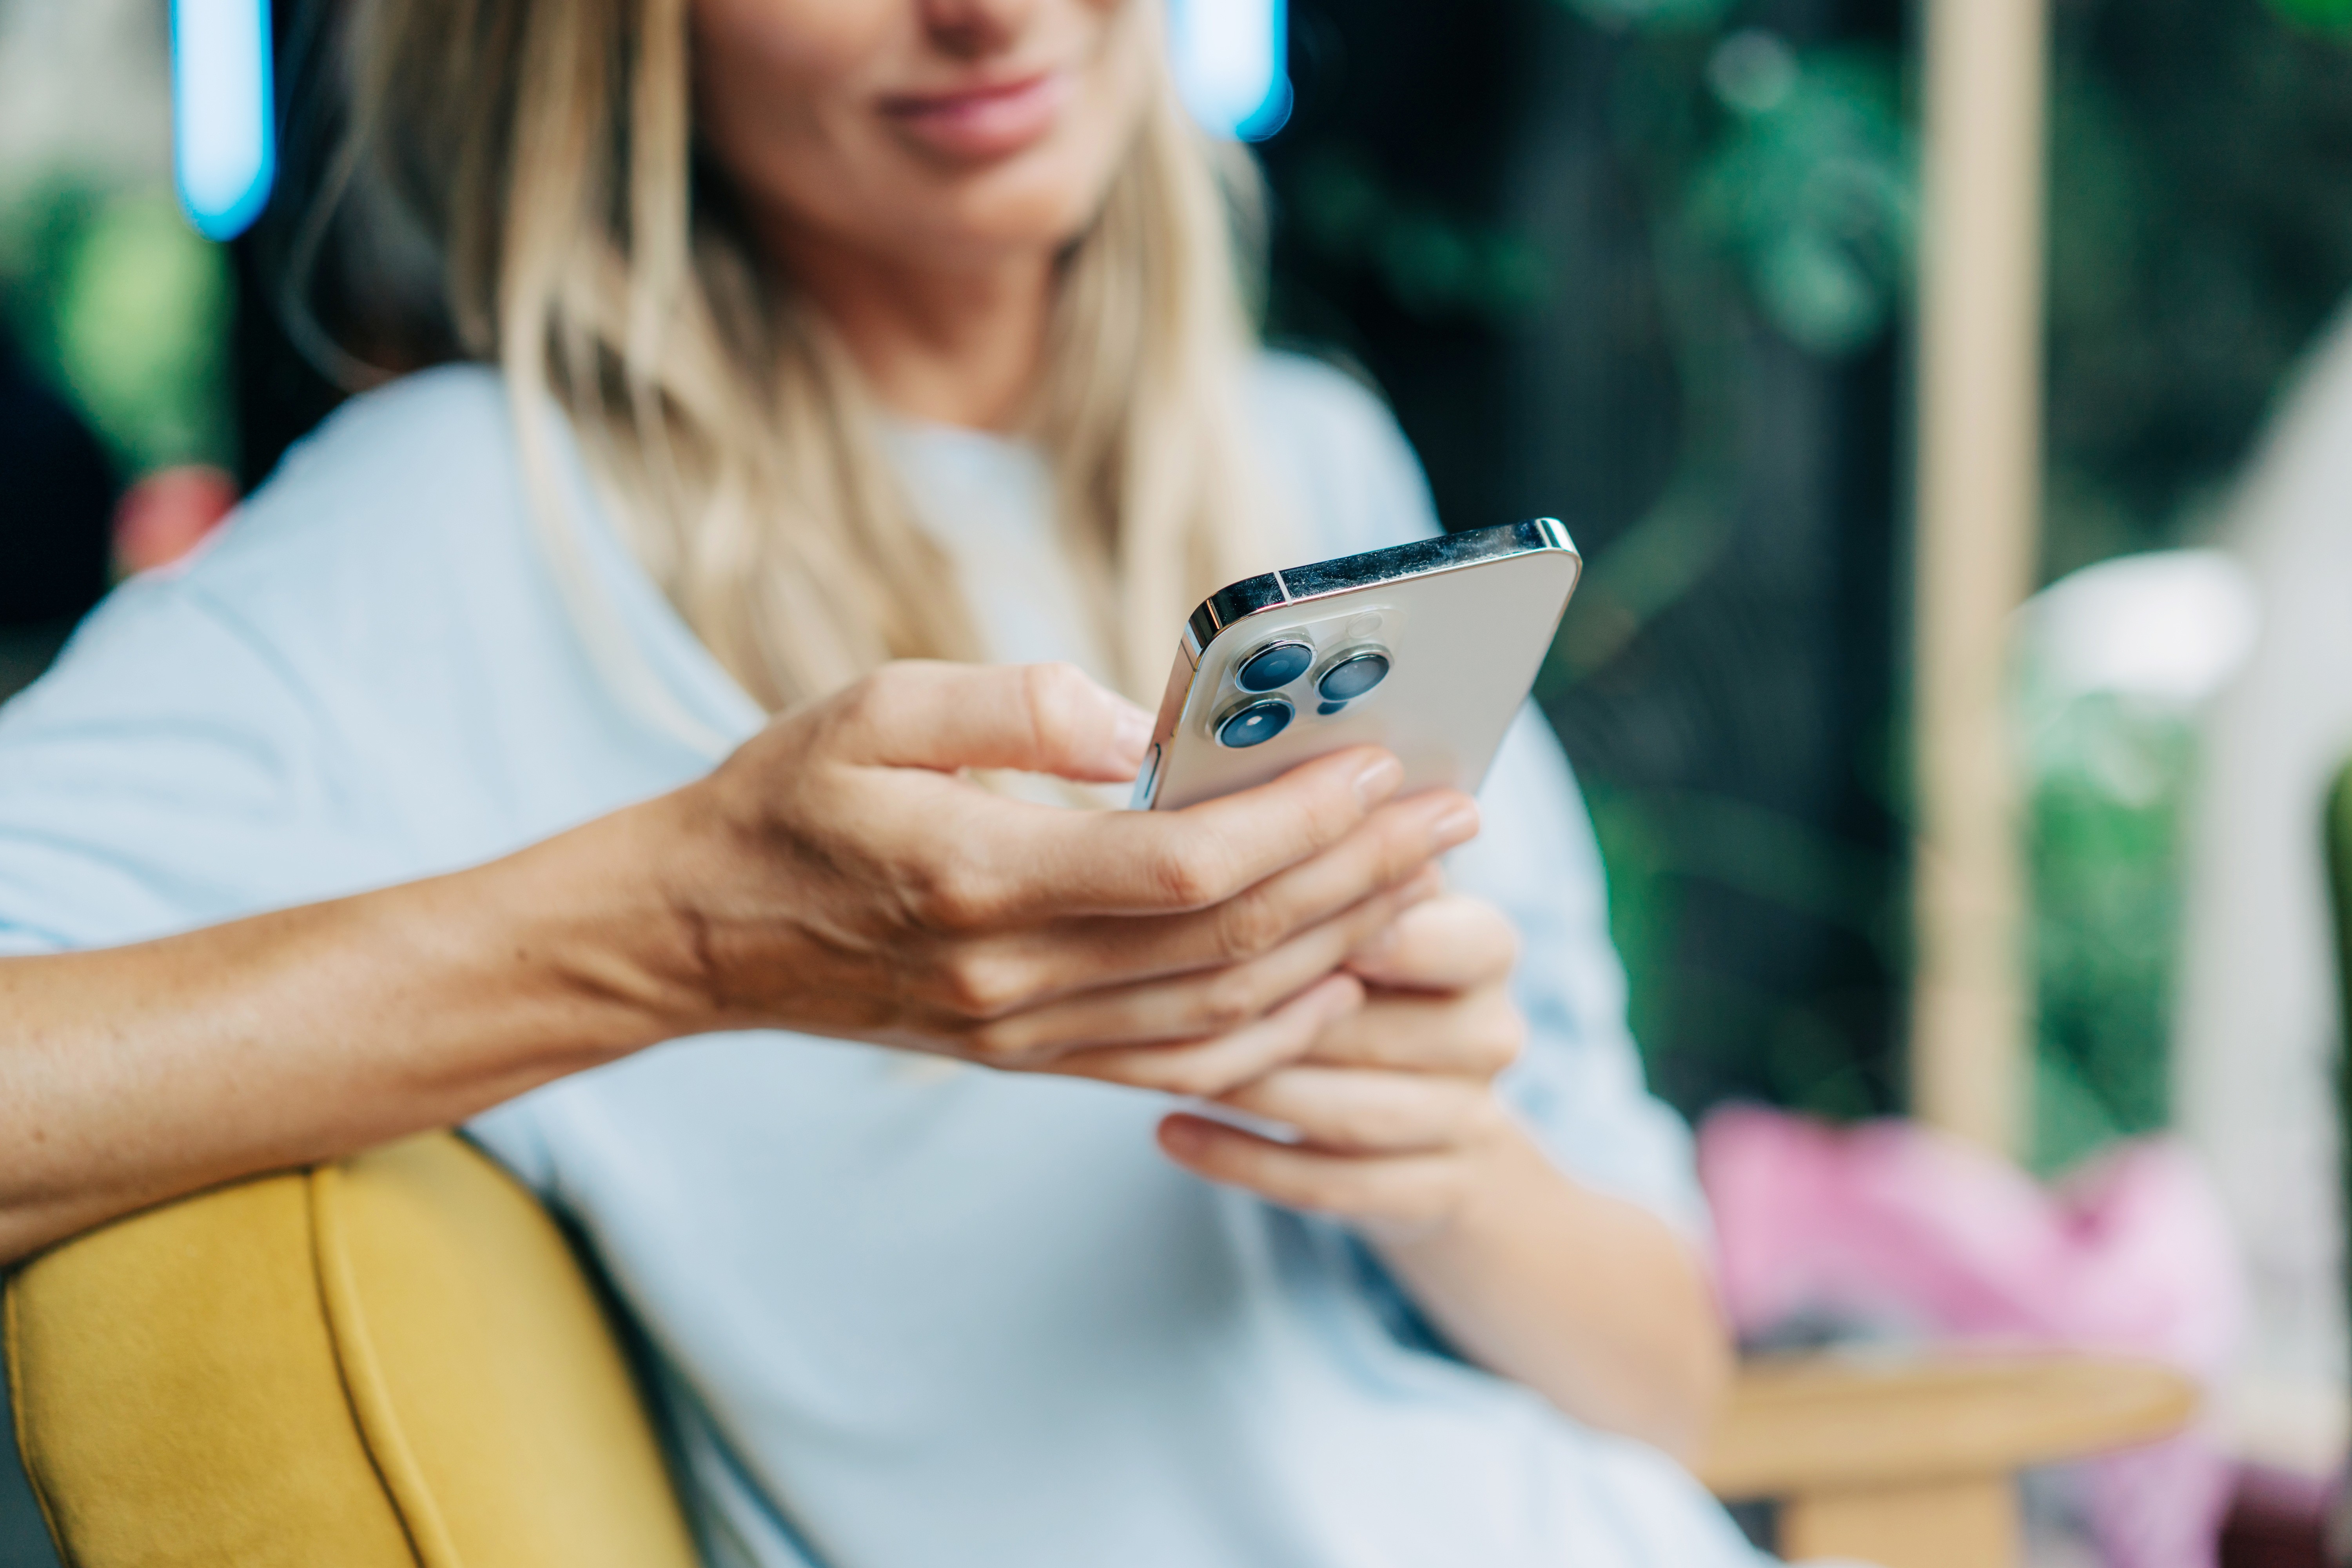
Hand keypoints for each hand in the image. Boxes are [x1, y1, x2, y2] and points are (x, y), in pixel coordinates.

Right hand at [636, 660, 1479, 1094]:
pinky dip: (1274, 1031)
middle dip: (1361, 874)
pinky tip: (1334, 980)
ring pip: (1226, 1012)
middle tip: (1455, 811)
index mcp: (979, 877)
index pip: (1185, 866)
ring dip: (1339, 946)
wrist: (700, 933)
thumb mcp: (874, 707)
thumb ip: (1016, 705)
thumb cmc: (784, 799)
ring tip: (1422, 880)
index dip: (1300, 820)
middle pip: (1232, 941)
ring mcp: (1026, 1035)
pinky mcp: (1030, 1059)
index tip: (1384, 762)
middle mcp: (1016, 978)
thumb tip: (1144, 726)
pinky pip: (1181, 1064)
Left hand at [1154, 890, 1527, 1240]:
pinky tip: (1168, 1132)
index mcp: (1485, 948)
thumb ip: (1332, 878)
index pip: (1463, 936)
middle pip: (1382, 1030)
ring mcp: (1467, 1121)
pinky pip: (1333, 1184)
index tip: (1294, 916)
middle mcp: (1490, 1033)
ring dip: (1254, 1090)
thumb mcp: (1368, 917)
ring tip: (1164, 1068)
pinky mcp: (1431, 1195)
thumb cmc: (1375, 984)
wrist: (1442, 1134)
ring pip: (1352, 1113)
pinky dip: (1244, 1159)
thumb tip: (1244, 817)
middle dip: (1279, 1020)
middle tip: (1177, 1001)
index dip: (1387, 934)